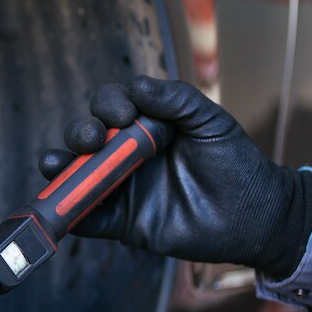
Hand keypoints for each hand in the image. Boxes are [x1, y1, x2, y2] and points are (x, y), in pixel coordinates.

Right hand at [40, 76, 311, 279]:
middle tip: (93, 139)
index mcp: (148, 126)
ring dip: (61, 168)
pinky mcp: (124, 223)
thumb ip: (176, 99)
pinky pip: (90, 219)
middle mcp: (128, 155)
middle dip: (80, 132)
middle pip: (87, 138)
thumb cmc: (236, 163)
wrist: (253, 215)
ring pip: (78, 176)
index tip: (126, 115)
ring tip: (57, 165)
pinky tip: (66, 206)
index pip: (112, 106)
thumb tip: (137, 87)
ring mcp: (123, 189)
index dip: (109, 105)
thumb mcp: (210, 121)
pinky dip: (73, 214)